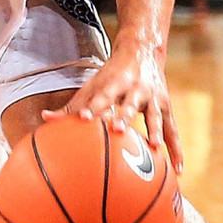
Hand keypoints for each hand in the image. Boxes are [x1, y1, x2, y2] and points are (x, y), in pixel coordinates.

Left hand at [49, 38, 180, 168]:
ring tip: (154, 148)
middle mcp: (135, 88)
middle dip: (125, 116)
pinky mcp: (166, 107)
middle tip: (118, 130)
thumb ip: (71, 105)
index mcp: (114, 82)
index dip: (93, 106)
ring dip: (155, 131)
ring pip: (155, 116)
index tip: (83, 119)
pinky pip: (172, 132)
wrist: (142, 51)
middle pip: (129, 104)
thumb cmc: (111, 75)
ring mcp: (153, 98)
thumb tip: (45, 119)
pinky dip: (176, 150)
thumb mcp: (92, 85)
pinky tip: (178, 171)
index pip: (102, 95)